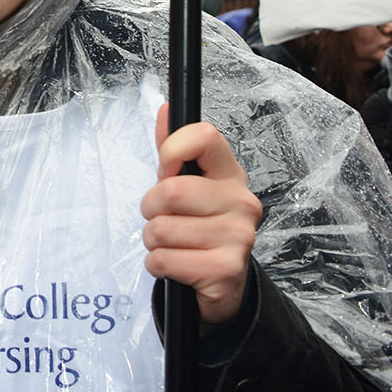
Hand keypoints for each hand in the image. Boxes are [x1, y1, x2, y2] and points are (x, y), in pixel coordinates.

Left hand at [143, 106, 261, 324]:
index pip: (204, 137)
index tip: (165, 171)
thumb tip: (165, 109)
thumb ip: (171, 150)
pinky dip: (157, 265)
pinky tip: (175, 265)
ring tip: (171, 244)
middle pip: (171, 191)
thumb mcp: (186, 186)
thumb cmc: (198, 227)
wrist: (221, 282)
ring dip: (152, 241)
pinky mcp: (226, 269)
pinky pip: (165, 260)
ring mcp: (239, 237)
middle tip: (163, 219)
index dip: (172, 150)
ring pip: (162, 229)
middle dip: (150, 209)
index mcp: (229, 174)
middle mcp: (241, 202)